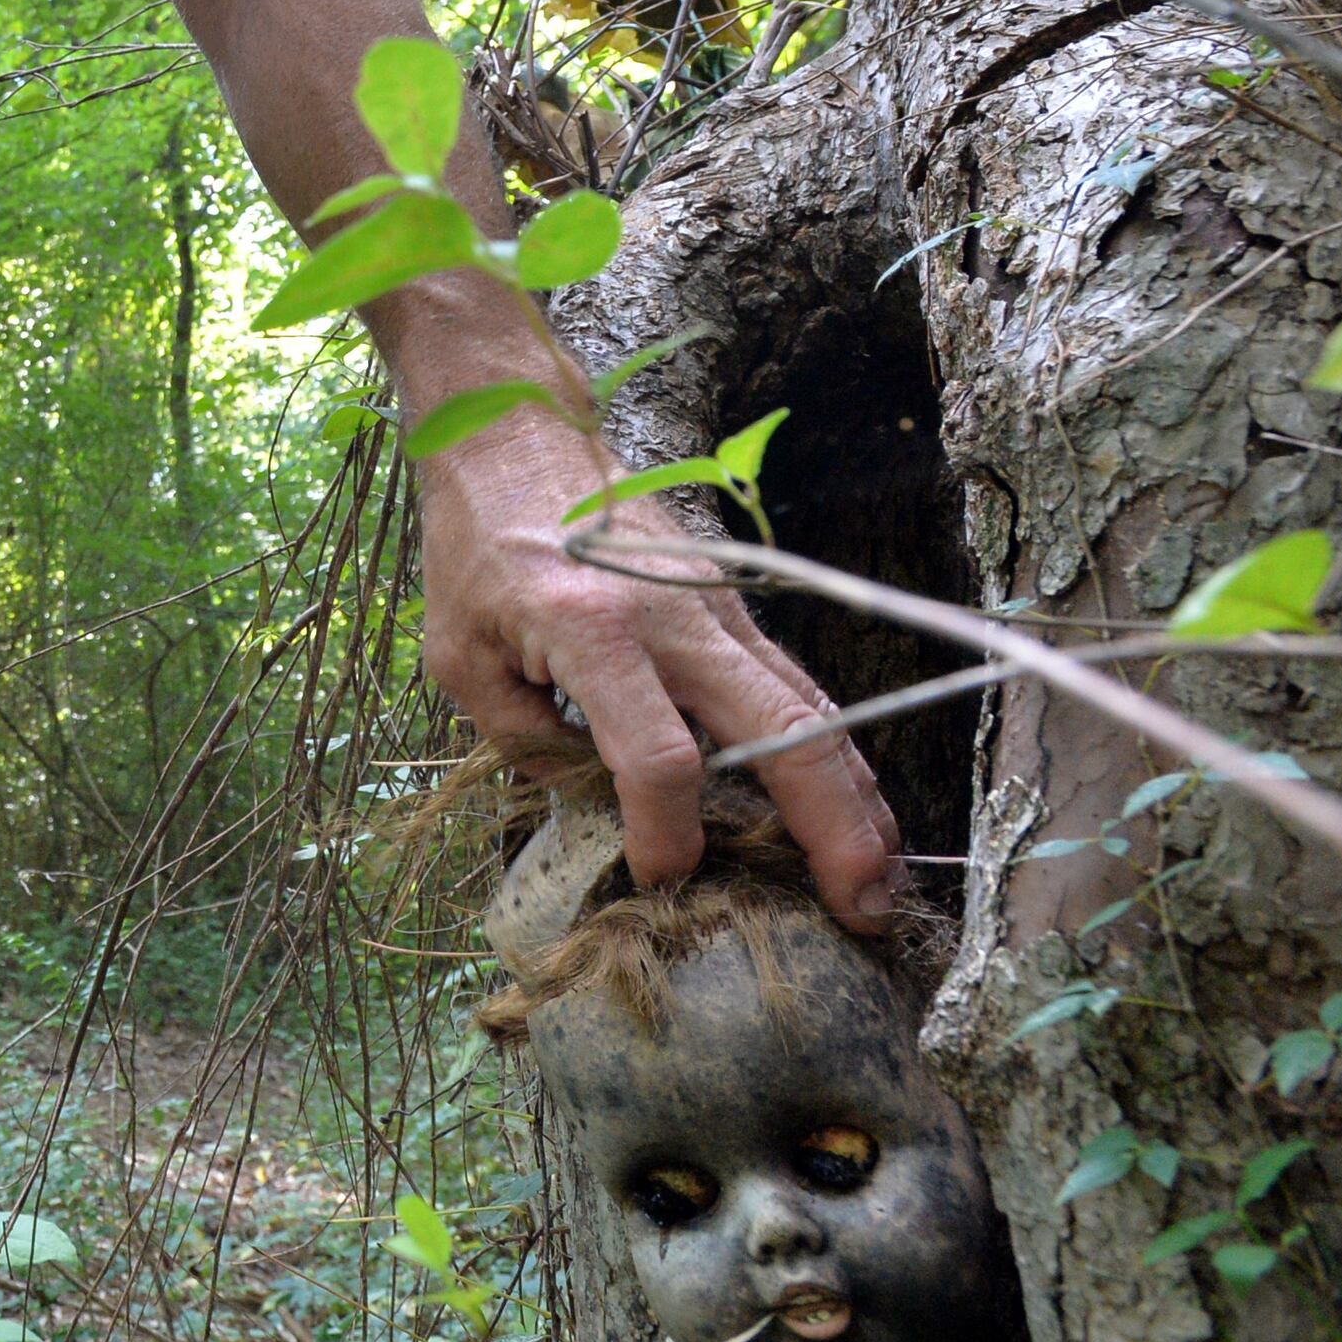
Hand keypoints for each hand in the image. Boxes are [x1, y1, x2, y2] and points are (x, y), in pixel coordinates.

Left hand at [415, 407, 906, 929]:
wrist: (515, 430)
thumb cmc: (476, 542)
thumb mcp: (460, 655)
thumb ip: (523, 740)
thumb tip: (592, 810)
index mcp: (593, 629)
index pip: (659, 756)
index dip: (667, 833)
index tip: (661, 876)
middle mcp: (675, 615)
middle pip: (782, 729)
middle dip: (830, 828)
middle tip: (862, 910)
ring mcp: (717, 603)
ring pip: (809, 706)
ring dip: (854, 797)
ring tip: (881, 878)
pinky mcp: (733, 601)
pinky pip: (793, 684)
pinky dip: (831, 749)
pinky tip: (854, 806)